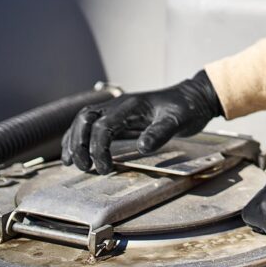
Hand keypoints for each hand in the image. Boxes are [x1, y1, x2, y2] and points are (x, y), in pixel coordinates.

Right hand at [61, 70, 223, 173]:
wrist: (193, 98)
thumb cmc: (187, 108)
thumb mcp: (179, 120)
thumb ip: (161, 132)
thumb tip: (142, 147)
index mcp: (131, 105)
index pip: (103, 125)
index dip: (98, 148)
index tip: (105, 168)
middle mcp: (119, 105)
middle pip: (85, 119)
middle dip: (78, 143)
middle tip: (84, 167)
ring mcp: (117, 110)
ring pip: (83, 120)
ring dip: (74, 140)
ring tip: (72, 163)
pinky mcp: (119, 117)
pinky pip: (91, 125)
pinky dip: (79, 138)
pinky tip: (76, 153)